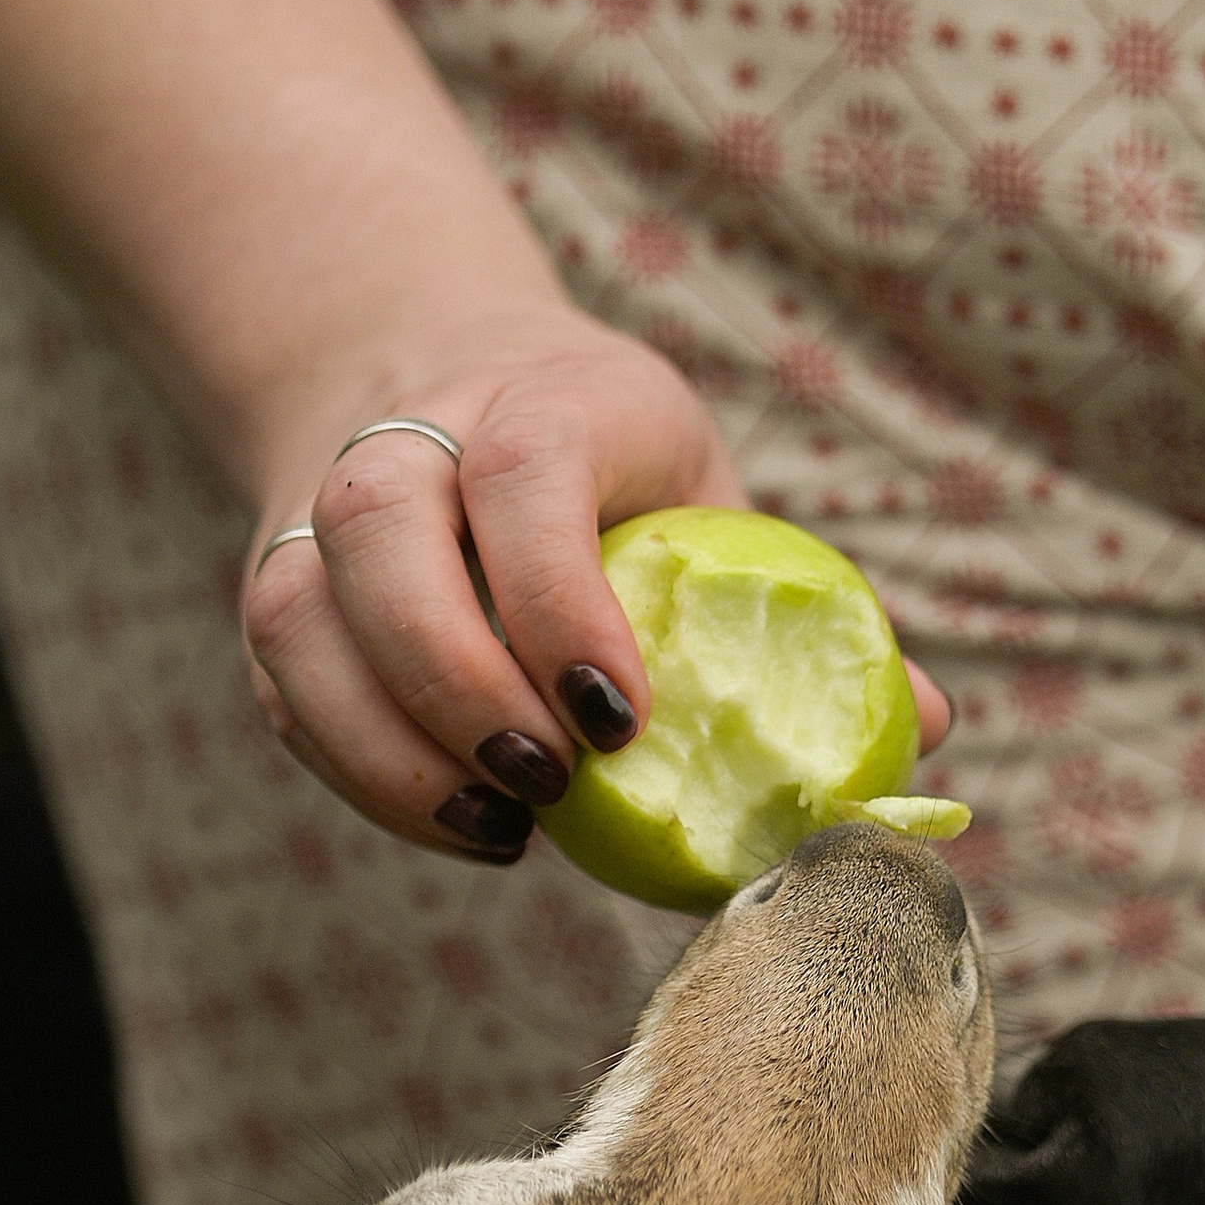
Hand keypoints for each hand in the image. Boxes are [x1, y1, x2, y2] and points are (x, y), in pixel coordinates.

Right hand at [239, 311, 949, 865]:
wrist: (441, 379)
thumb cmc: (622, 470)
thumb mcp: (716, 497)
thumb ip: (810, 608)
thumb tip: (928, 726)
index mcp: (542, 393)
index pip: (523, 469)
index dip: (561, 596)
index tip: (624, 717)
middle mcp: (408, 431)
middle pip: (381, 529)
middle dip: (459, 676)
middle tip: (555, 783)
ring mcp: (321, 505)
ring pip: (301, 611)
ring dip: (390, 741)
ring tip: (503, 824)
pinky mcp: (277, 588)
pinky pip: (287, 686)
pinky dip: (363, 771)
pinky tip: (465, 822)